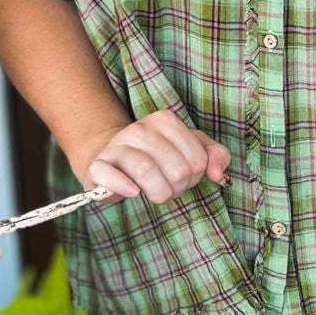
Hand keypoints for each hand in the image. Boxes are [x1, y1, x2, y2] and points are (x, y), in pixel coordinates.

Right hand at [72, 110, 231, 203]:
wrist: (113, 162)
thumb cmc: (158, 158)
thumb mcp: (190, 151)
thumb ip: (214, 155)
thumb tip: (217, 174)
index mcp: (165, 120)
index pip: (197, 160)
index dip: (195, 177)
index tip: (184, 176)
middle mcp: (139, 128)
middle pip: (176, 170)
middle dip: (178, 188)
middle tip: (169, 188)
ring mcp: (117, 145)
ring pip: (146, 171)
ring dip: (159, 193)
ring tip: (156, 194)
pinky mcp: (98, 165)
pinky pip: (109, 175)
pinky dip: (123, 187)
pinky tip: (133, 192)